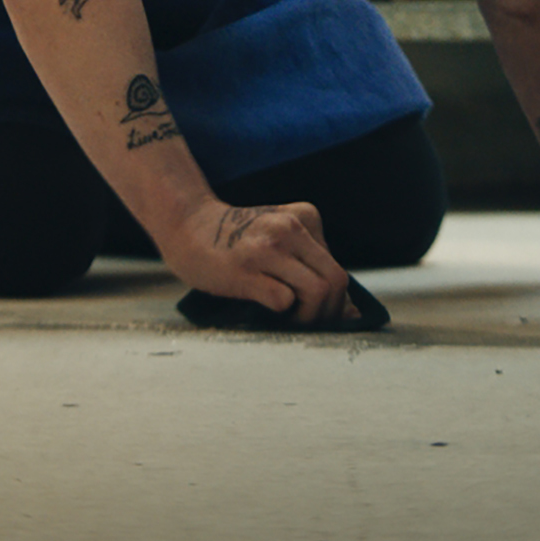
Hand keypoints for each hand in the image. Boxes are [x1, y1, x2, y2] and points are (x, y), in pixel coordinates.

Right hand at [166, 198, 357, 325]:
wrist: (188, 225)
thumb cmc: (236, 240)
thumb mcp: (281, 236)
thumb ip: (313, 265)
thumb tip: (351, 312)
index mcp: (305, 217)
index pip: (338, 270)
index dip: (334, 301)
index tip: (316, 314)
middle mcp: (289, 228)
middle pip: (336, 282)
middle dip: (329, 313)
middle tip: (308, 323)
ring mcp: (267, 248)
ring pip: (318, 292)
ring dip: (308, 318)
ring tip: (290, 320)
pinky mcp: (245, 270)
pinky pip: (284, 300)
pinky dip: (283, 314)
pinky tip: (267, 311)